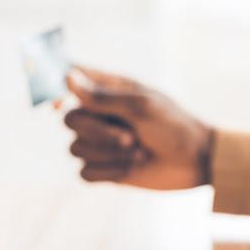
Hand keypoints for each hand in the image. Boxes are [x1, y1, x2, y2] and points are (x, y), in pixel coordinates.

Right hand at [64, 67, 212, 189]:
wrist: (195, 162)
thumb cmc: (174, 126)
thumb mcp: (142, 107)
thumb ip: (103, 96)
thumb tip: (67, 77)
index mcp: (109, 89)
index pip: (70, 78)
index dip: (55, 85)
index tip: (57, 100)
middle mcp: (100, 114)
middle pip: (69, 119)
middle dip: (98, 133)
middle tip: (131, 138)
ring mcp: (100, 142)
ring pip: (75, 148)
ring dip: (108, 154)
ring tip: (138, 153)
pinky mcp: (103, 169)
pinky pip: (83, 172)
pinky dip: (107, 172)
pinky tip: (130, 170)